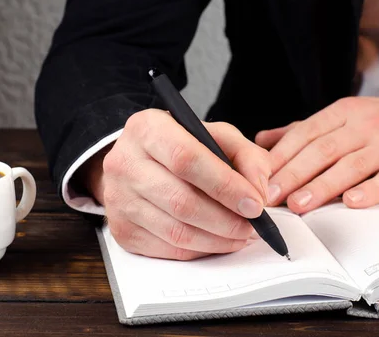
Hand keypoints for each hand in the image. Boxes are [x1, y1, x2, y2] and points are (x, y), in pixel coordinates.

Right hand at [84, 109, 270, 259]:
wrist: (135, 161)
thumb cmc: (180, 146)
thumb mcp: (216, 135)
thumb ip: (246, 156)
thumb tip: (259, 191)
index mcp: (147, 129)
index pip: (186, 160)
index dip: (225, 186)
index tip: (255, 204)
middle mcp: (125, 162)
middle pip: (181, 201)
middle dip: (226, 220)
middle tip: (252, 226)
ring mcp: (118, 199)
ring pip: (176, 231)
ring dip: (217, 240)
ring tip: (241, 235)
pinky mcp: (121, 229)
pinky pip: (168, 248)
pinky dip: (200, 250)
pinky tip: (217, 241)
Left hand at [256, 97, 378, 213]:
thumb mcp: (347, 119)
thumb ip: (304, 130)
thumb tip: (262, 139)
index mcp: (344, 112)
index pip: (305, 133)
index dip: (280, 156)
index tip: (258, 177)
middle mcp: (365, 125)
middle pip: (322, 150)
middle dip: (292, 174)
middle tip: (270, 195)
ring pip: (350, 165)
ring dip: (321, 186)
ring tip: (298, 204)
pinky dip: (369, 191)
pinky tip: (351, 203)